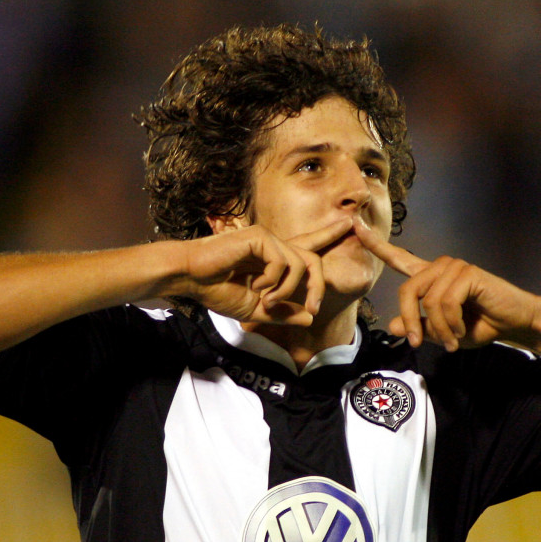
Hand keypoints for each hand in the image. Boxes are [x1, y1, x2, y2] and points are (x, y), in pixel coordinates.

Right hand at [173, 218, 353, 325]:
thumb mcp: (256, 309)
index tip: (350, 223)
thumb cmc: (217, 290)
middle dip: (318, 286)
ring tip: (265, 299)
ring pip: (300, 265)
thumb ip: (282, 313)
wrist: (191, 279)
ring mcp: (268, 240)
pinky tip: (253, 285)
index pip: (308, 246)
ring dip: (286, 290)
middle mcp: (275, 246)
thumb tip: (310, 317)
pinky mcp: (260, 237)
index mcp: (274, 259)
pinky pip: (283, 262)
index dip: (329, 234)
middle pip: (314, 260)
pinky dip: (272, 281)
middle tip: (312, 308)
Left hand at [353, 220, 539, 350]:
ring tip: (452, 341)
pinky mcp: (468, 273)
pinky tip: (462, 331)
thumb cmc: (479, 325)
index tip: (354, 225)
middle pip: (407, 291)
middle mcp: (439, 266)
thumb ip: (418, 326)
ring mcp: (454, 267)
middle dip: (411, 322)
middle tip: (418, 343)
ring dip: (439, 329)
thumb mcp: (442, 332)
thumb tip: (391, 325)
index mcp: (430, 277)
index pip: (399, 258)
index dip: (376, 244)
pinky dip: (452, 324)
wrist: (513, 323)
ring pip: (428, 302)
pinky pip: (445, 303)